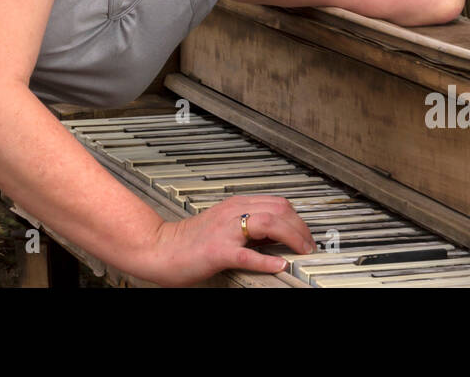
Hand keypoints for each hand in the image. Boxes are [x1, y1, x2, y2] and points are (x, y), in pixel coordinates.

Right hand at [141, 194, 316, 286]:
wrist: (159, 248)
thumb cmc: (189, 241)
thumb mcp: (224, 224)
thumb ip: (247, 226)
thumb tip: (276, 236)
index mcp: (235, 205)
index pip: (277, 203)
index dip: (298, 218)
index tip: (306, 233)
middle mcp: (232, 213)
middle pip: (279, 210)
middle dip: (301, 227)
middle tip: (310, 245)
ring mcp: (226, 231)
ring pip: (269, 224)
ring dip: (292, 237)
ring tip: (302, 251)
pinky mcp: (218, 252)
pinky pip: (248, 254)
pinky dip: (268, 260)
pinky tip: (279, 266)